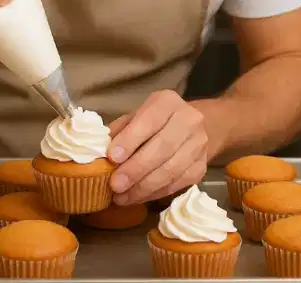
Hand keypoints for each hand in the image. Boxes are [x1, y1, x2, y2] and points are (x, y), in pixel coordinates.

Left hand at [106, 90, 208, 204]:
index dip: (130, 140)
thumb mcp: (135, 118)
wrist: (191, 128)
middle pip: (162, 148)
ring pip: (171, 170)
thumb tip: (99, 154)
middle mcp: (189, 120)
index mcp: (168, 102)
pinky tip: (137, 198)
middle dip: (136, 169)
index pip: (149, 120)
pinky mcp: (201, 168)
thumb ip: (119, 132)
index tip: (111, 157)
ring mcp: (199, 145)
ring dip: (143, 187)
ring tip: (122, 198)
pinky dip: (154, 194)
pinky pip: (177, 184)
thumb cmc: (154, 123)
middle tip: (115, 185)